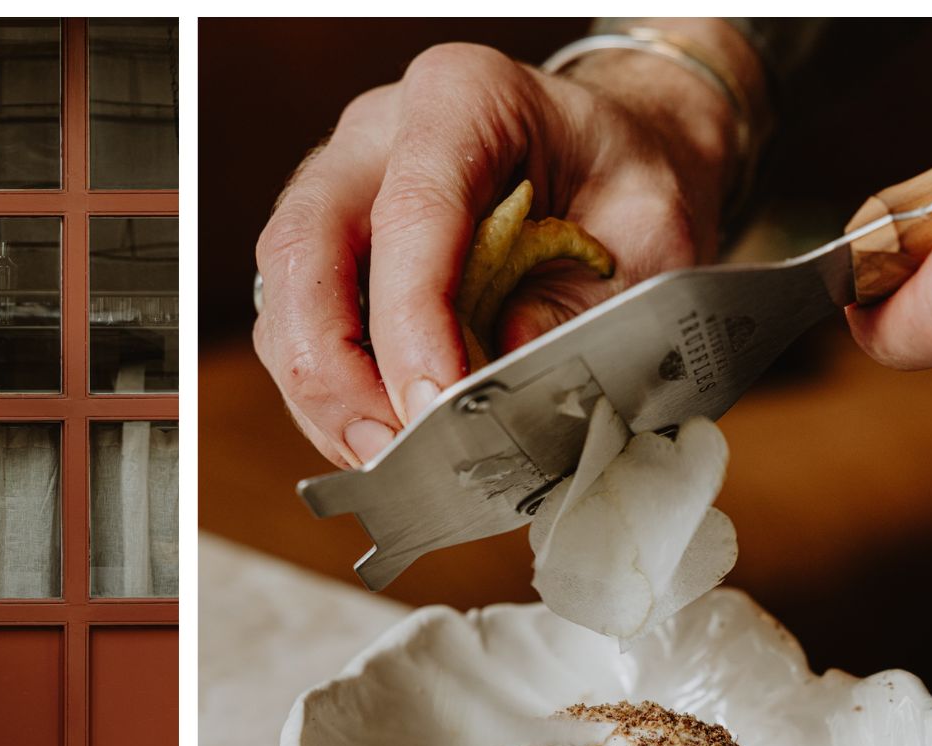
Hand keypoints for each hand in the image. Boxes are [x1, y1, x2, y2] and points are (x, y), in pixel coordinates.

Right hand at [253, 25, 754, 467]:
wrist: (613, 162)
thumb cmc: (627, 182)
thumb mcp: (649, 232)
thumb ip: (581, 302)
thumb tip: (500, 376)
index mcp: (463, 99)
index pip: (410, 211)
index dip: (412, 324)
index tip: (437, 409)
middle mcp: (377, 136)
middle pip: (304, 251)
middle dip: (334, 370)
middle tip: (392, 451)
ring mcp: (337, 191)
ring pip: (282, 299)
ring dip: (323, 395)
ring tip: (389, 459)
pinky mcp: (326, 253)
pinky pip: (293, 330)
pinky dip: (328, 397)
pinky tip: (380, 437)